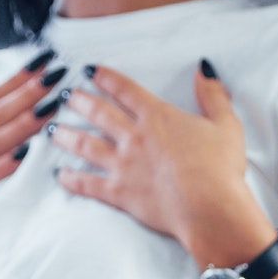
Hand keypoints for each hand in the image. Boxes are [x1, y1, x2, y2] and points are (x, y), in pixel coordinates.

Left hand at [51, 61, 277, 267]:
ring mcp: (123, 166)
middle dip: (79, 101)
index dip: (105, 77)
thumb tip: (204, 69)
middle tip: (64, 95)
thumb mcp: (225, 125)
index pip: (125, 90)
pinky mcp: (119, 194)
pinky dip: (71, 179)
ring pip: (86, 146)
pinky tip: (59, 175)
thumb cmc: (221, 169)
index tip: (89, 70)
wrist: (210, 209)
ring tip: (52, 130)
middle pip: (99, 113)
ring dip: (67, 136)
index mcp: (157, 117)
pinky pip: (88, 184)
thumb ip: (213, 95)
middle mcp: (134, 137)